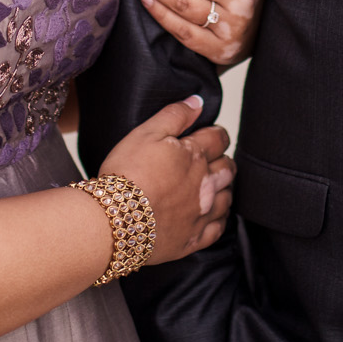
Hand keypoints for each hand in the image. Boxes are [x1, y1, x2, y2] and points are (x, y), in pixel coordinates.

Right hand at [98, 95, 233, 265]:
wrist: (115, 220)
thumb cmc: (127, 174)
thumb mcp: (146, 133)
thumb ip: (175, 115)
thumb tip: (197, 102)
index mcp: (194, 156)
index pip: (218, 138)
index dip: (217, 135)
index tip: (212, 136)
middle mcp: (205, 184)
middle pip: (227, 168)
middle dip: (223, 161)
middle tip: (214, 160)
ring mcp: (201, 213)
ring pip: (226, 198)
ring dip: (224, 189)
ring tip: (215, 186)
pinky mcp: (192, 239)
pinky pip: (217, 229)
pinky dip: (219, 220)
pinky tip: (212, 217)